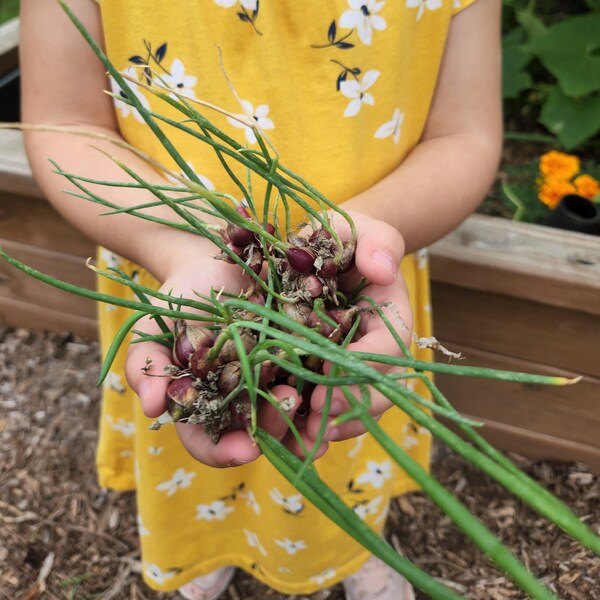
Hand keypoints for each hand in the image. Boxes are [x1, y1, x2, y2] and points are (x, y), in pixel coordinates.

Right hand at [124, 235, 303, 467]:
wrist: (211, 264)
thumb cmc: (177, 302)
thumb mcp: (153, 331)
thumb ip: (146, 367)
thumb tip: (151, 407)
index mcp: (205, 405)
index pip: (210, 443)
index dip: (225, 452)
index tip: (245, 450)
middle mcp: (241, 400)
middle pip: (257, 432)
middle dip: (274, 429)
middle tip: (287, 406)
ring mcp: (271, 380)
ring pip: (290, 412)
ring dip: (306, 417)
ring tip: (315, 404)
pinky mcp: (296, 355)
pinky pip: (312, 375)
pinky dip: (323, 382)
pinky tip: (335, 379)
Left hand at [294, 211, 411, 448]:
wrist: (314, 256)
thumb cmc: (336, 238)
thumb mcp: (354, 227)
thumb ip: (376, 240)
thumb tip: (383, 270)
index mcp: (389, 318)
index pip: (389, 348)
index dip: (365, 366)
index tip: (329, 374)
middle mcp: (375, 350)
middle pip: (378, 389)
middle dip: (351, 408)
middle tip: (317, 418)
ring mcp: (350, 367)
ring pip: (356, 408)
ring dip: (333, 426)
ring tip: (302, 436)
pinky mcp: (323, 376)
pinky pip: (327, 408)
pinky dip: (311, 424)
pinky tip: (289, 432)